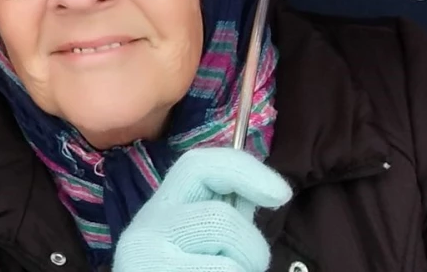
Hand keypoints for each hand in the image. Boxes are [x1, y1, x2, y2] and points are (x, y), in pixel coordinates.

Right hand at [112, 147, 291, 270]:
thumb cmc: (186, 271)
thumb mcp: (199, 242)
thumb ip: (224, 216)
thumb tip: (265, 187)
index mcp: (161, 209)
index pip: (198, 165)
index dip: (244, 170)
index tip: (280, 194)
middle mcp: (146, 228)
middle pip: (222, 220)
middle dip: (250, 248)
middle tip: (244, 267)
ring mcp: (148, 260)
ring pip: (230, 264)